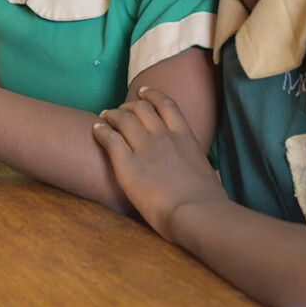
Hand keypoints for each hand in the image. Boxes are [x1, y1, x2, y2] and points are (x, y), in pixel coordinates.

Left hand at [93, 87, 227, 239]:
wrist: (196, 214)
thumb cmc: (208, 202)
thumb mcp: (208, 173)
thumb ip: (201, 164)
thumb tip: (209, 173)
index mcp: (185, 137)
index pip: (166, 105)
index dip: (152, 95)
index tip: (142, 92)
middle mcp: (163, 137)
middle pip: (140, 108)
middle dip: (127, 106)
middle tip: (120, 111)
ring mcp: (145, 149)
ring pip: (122, 119)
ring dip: (111, 115)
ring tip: (104, 117)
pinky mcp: (127, 164)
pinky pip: (109, 138)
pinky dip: (101, 130)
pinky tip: (96, 130)